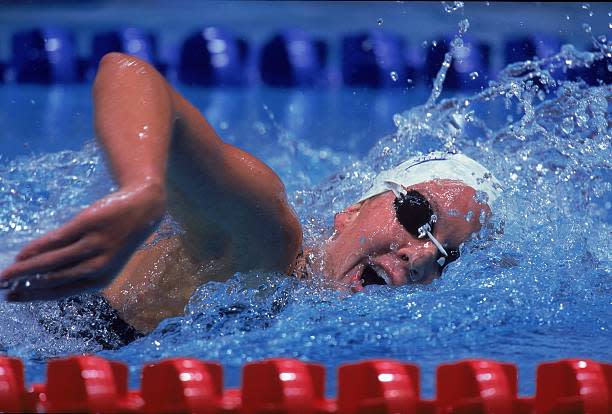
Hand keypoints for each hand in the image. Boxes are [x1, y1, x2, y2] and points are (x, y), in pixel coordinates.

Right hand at [0, 182, 165, 300]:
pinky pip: (57, 240)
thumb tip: (37, 279)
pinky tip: (23, 254)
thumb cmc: (116, 238)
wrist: (142, 209)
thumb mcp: (100, 260)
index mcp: (101, 280)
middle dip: (24, 285)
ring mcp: (93, 245)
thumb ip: (74, 270)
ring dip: (25, 269)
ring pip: (52, 262)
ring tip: (5, 273)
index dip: (34, 296)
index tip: (11, 298)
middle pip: (52, 279)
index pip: (61, 292)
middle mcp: (98, 266)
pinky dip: (37, 248)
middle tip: (1, 287)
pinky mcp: (88, 225)